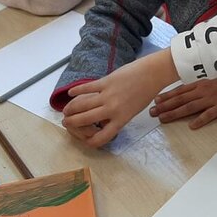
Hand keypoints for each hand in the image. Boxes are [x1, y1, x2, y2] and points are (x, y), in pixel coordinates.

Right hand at [61, 50, 179, 147]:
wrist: (151, 74)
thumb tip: (104, 120)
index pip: (101, 137)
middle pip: (85, 120)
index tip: (85, 140)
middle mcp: (112, 110)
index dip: (90, 141)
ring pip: (82, 105)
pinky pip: (87, 88)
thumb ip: (118, 117)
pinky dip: (77, 91)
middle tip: (66, 122)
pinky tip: (70, 93)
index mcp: (121, 120)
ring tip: (65, 111)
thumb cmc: (145, 93)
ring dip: (71, 108)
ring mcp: (107, 95)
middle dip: (72, 122)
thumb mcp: (133, 112)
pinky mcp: (105, 82)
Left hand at [149, 72, 216, 128]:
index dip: (166, 97)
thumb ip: (193, 88)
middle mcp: (201, 92)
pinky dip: (200, 120)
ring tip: (163, 119)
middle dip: (165, 106)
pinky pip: (209, 114)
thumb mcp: (206, 82)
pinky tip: (191, 126)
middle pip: (180, 100)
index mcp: (198, 85)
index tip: (154, 101)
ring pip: (190, 107)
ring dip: (175, 113)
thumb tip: (178, 94)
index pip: (178, 92)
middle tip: (152, 112)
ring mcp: (210, 100)